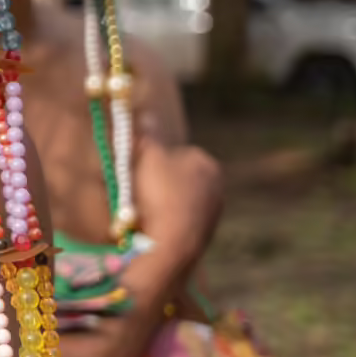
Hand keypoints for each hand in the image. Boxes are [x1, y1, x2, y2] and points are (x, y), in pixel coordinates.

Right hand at [129, 136, 221, 262]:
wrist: (173, 244)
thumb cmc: (161, 193)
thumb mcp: (148, 156)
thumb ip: (148, 133)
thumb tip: (147, 111)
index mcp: (207, 162)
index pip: (176, 151)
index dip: (153, 157)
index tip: (137, 167)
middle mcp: (217, 186)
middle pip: (178, 175)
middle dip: (159, 178)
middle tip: (138, 187)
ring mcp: (213, 212)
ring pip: (179, 197)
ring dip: (162, 200)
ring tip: (143, 207)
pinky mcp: (205, 233)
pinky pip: (180, 218)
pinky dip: (166, 218)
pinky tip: (153, 224)